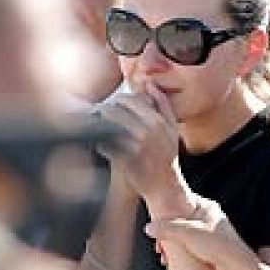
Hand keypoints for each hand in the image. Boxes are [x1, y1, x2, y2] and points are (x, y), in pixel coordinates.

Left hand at [93, 79, 183, 205]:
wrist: (164, 186)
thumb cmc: (167, 156)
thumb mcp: (172, 128)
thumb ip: (163, 104)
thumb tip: (149, 83)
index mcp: (156, 122)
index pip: (129, 99)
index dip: (118, 100)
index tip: (114, 105)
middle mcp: (145, 132)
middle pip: (114, 110)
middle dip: (105, 110)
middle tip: (100, 113)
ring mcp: (133, 147)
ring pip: (106, 125)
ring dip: (99, 124)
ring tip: (97, 126)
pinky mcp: (123, 161)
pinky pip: (104, 145)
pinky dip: (100, 143)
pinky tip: (101, 144)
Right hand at [145, 197, 260, 269]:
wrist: (237, 266)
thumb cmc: (217, 245)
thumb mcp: (187, 233)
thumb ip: (166, 228)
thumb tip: (148, 228)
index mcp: (206, 207)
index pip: (181, 202)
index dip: (166, 211)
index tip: (155, 219)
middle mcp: (209, 217)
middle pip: (180, 220)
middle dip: (167, 232)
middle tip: (158, 243)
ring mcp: (210, 232)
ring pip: (184, 235)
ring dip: (172, 244)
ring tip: (164, 255)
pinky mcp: (210, 246)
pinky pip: (189, 246)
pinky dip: (179, 252)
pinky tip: (173, 261)